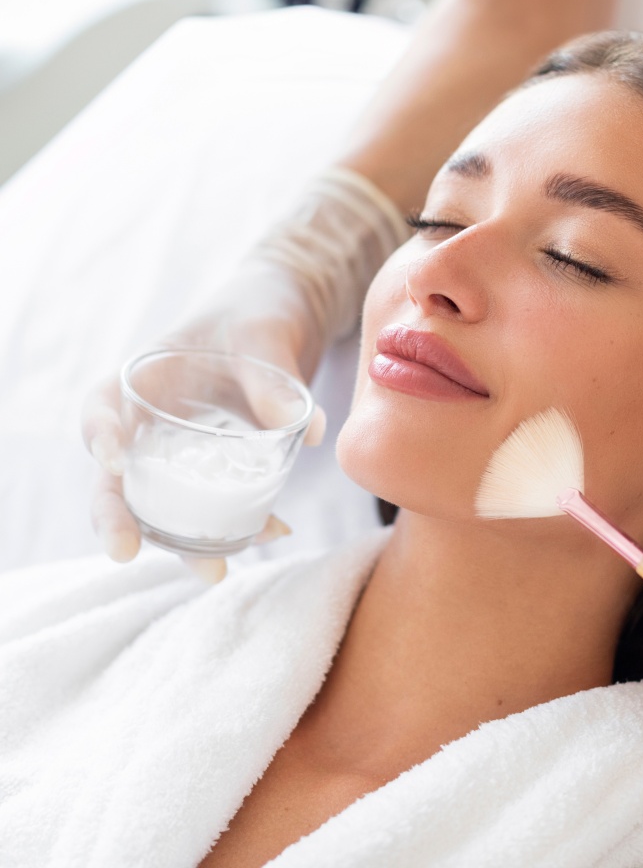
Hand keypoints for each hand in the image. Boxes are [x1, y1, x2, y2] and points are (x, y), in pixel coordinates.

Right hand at [81, 261, 327, 582]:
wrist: (289, 315)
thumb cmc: (260, 311)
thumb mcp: (265, 335)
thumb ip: (275, 378)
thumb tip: (306, 430)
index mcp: (144, 377)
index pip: (101, 408)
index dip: (98, 435)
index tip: (111, 458)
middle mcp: (154, 421)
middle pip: (118, 475)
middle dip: (118, 516)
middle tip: (125, 552)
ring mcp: (185, 449)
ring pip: (167, 503)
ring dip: (184, 540)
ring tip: (215, 570)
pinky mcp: (221, 465)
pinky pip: (220, 501)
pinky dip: (240, 520)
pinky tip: (273, 530)